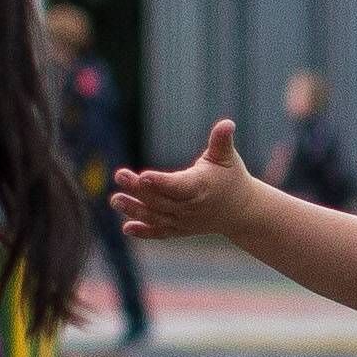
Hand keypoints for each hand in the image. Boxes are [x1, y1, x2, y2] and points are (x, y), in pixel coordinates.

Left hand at [113, 121, 254, 240]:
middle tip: (119, 175)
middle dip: (139, 189)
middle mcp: (191, 207)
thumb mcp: (227, 157)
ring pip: (156, 217)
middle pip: (161, 200)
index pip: (178, 186)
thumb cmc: (231, 177)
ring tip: (115, 200)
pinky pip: (160, 233)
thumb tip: (227, 123)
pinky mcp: (181, 229)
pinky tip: (127, 228)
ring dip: (134, 210)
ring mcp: (185, 221)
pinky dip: (144, 232)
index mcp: (201, 187)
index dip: (161, 182)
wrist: (241, 211)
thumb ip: (221, 140)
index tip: (143, 176)